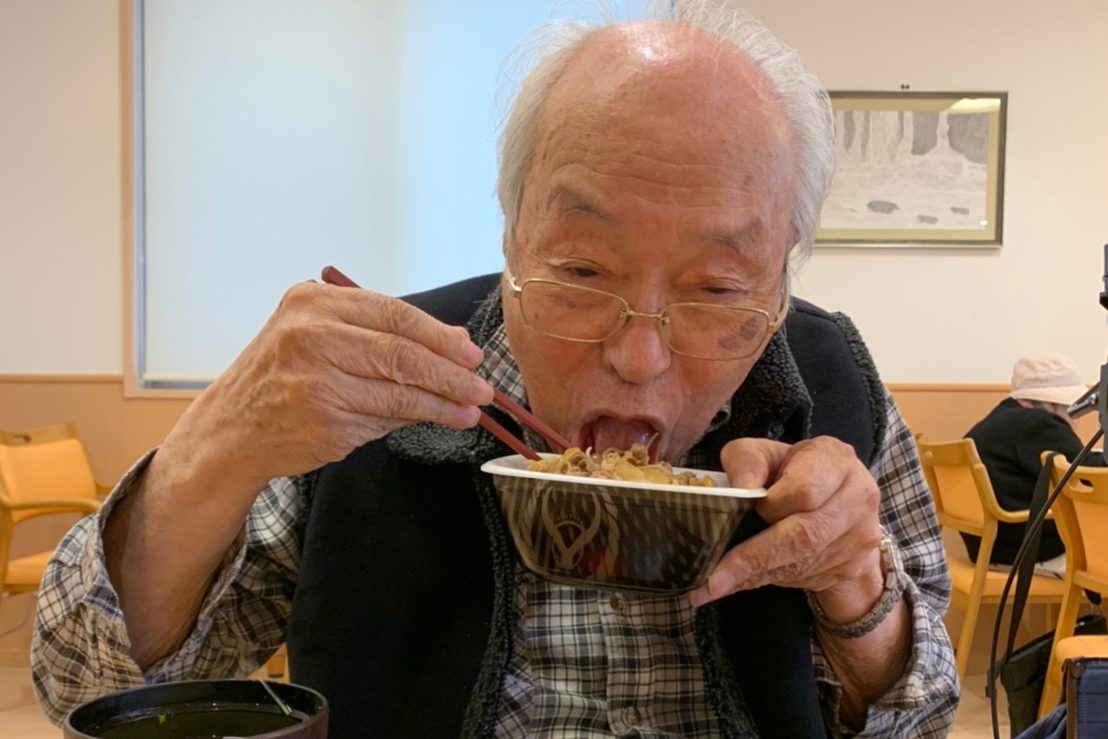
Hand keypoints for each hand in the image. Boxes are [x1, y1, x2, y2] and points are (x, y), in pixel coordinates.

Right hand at [164, 280, 494, 489]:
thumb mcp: (323, 335)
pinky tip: (434, 421)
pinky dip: (411, 421)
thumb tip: (456, 344)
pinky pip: (382, 421)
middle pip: (401, 353)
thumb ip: (384, 334)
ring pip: (397, 392)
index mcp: (313, 303)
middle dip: (449, 374)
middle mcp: (310, 337)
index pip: (395, 314)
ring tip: (469, 410)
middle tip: (481, 387)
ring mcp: (315, 382)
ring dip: (440, 404)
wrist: (233, 426)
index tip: (471, 354)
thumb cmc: (284, 374)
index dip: (441, 337)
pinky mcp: (323, 423)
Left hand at [688, 436, 884, 616]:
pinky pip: (807, 578)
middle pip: (806, 535)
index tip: (746, 511)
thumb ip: (747, 461)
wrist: (835, 500)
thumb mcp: (764, 453)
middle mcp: (856, 497)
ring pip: (804, 563)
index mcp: (834, 459)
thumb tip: (740, 490)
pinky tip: (745, 580)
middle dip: (756, 557)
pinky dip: (771, 581)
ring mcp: (860, 535)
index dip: (772, 506)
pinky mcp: (852, 564)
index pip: (803, 491)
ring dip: (759, 575)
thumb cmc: (791, 471)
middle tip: (716, 578)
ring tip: (718, 585)